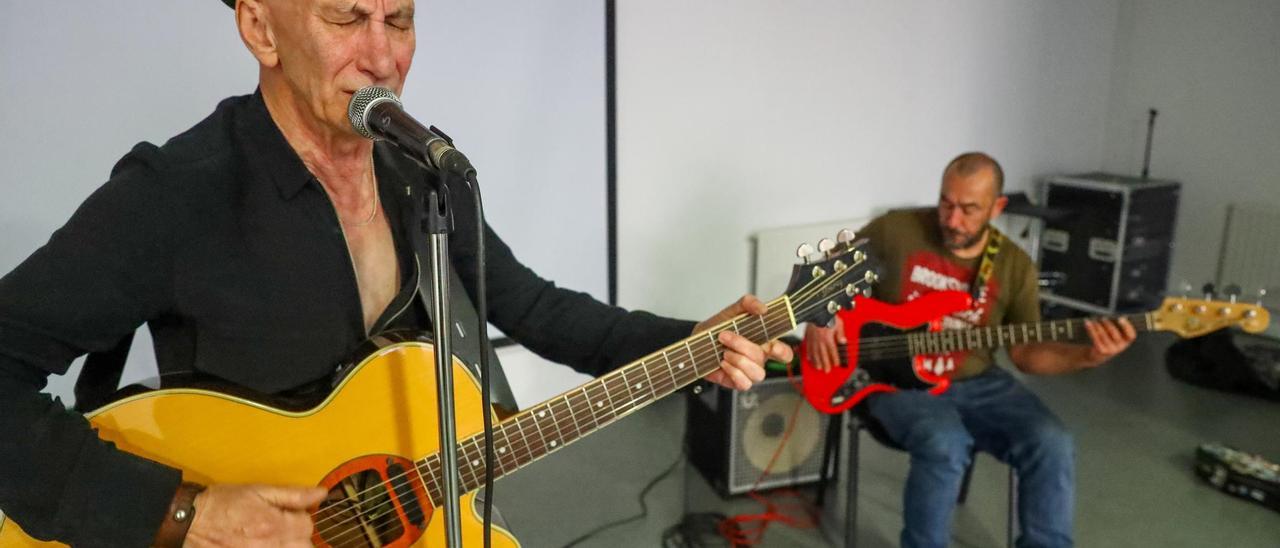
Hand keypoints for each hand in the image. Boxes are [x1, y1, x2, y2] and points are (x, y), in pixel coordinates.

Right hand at [185, 483, 326, 546]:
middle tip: (283, 527)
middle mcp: (269, 547)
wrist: (189, 520)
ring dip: (287, 545)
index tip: (289, 513)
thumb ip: (293, 494)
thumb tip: (321, 493)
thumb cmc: (221, 503)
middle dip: (298, 537)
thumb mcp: (259, 490)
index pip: (307, 526)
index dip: (302, 517)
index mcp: (274, 525)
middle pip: (304, 547)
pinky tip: (263, 543)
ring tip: (273, 536)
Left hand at [695, 295, 791, 390]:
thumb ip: (748, 303)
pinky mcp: (737, 381)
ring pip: (757, 373)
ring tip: (724, 352)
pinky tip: (724, 363)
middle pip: (763, 358)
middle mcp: (758, 358)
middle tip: (725, 336)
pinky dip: (733, 372)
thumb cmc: (716, 328)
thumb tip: (762, 308)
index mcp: (763, 342)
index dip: (783, 351)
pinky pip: (744, 384)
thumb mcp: (732, 311)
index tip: (772, 345)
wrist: (696, 342)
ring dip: (738, 360)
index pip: (784, 352)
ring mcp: (748, 371)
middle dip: (742, 345)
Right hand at [803, 315, 845, 371]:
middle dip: (825, 364)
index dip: (835, 359)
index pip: (832, 351)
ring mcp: (812, 339)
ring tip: (818, 367)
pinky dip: (809, 354)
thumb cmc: (827, 315)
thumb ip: (840, 333)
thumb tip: (843, 341)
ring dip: (817, 361)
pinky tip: (810, 359)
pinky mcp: (807, 336)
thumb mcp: (838, 323)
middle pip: (823, 355)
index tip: (836, 364)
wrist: (816, 310)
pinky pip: (808, 347)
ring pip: (815, 353)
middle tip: (826, 370)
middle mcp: (820, 340)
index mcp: (828, 337)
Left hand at [1082, 317, 1136, 366]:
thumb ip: (1116, 327)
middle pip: (1115, 334)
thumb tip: (1114, 316)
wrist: (1097, 355)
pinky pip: (1095, 338)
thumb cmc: (1107, 340)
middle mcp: (1120, 347)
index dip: (1127, 327)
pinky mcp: (1101, 351)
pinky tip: (1087, 323)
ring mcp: (1111, 350)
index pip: (1131, 335)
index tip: (1121, 318)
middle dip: (1109, 325)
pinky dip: (1091, 329)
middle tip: (1103, 318)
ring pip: (1104, 335)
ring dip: (1098, 326)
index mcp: (1126, 342)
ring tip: (1094, 320)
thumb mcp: (1114, 335)